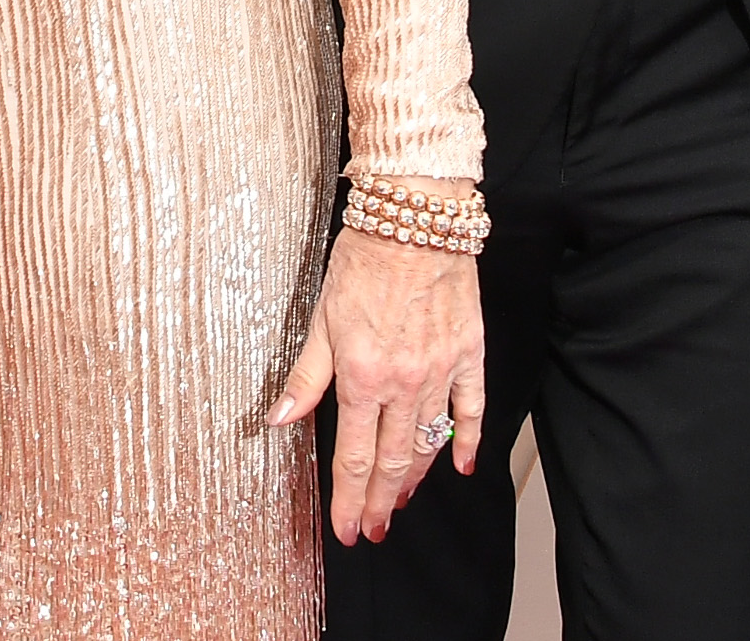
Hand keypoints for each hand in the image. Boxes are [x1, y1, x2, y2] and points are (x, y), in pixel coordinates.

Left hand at [272, 197, 487, 544]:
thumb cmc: (361, 261)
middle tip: (375, 529)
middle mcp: (404, 382)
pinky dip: (468, 440)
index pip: (354, 457)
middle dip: (381, 502)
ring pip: (430, 441)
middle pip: (393, 460)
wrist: (414, 218)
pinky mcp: (469, 354)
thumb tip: (277, 421)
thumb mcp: (320, 319)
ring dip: (416, 479)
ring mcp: (441, 371)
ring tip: (404, 503)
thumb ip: (304, 377)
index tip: (348, 530)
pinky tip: (462, 465)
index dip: (349, 499)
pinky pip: (472, 407)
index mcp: (362, 377)